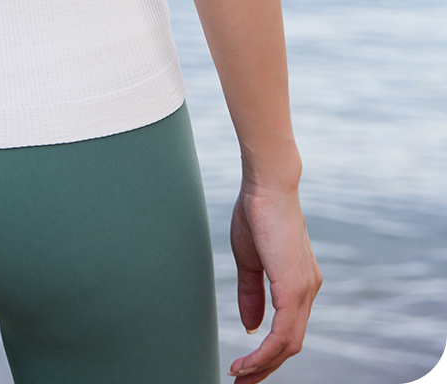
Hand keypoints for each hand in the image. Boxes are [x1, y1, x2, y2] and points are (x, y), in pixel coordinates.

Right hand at [227, 184, 322, 381]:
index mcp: (299, 282)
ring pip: (289, 345)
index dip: (267, 352)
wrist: (267, 184)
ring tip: (239, 378)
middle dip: (265, 368)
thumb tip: (251, 326)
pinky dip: (264, 354)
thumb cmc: (257, 212)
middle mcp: (308, 290)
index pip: (288, 329)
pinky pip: (282, 335)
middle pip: (291, 344)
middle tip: (241, 383)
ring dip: (263, 366)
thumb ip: (251, 293)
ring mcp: (304, 290)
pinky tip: (247, 363)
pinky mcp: (294, 288)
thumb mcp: (250, 259)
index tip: (244, 367)